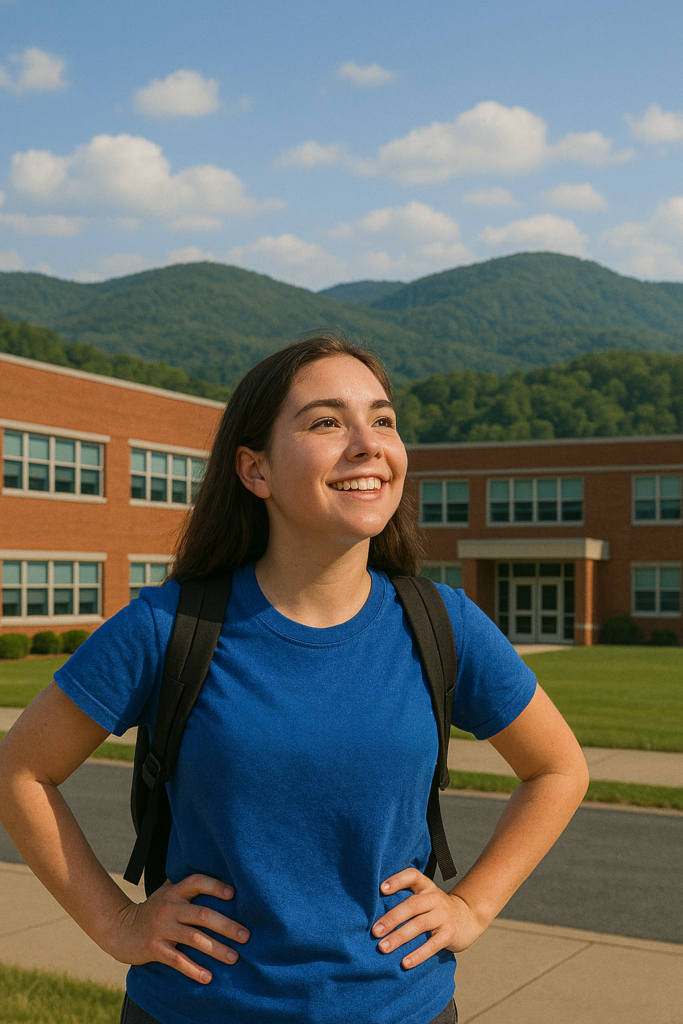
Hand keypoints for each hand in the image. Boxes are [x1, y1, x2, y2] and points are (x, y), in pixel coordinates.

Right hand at [108, 874, 249, 983]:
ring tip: (234, 957)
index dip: (215, 886)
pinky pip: (177, 959)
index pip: (197, 882)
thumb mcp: (166, 893)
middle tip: (246, 936)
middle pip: (202, 914)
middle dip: (226, 926)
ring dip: (216, 949)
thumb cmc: (153, 910)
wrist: (120, 929)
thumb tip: (219, 878)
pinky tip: (208, 977)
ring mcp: (161, 928)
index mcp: (174, 891)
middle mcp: (169, 907)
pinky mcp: (154, 948)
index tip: (233, 895)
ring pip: (194, 938)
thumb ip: (186, 887)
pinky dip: (194, 969)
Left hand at [372, 868, 483, 969]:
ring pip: (419, 925)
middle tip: (375, 931)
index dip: (397, 880)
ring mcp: (443, 915)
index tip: (381, 889)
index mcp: (426, 886)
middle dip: (391, 918)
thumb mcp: (425, 896)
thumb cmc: (436, 908)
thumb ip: (407, 898)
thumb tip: (374, 911)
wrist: (468, 917)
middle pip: (411, 905)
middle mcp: (434, 898)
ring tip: (383, 947)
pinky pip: (432, 945)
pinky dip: (417, 955)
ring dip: (399, 937)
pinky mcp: (449, 933)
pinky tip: (404, 963)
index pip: (412, 876)